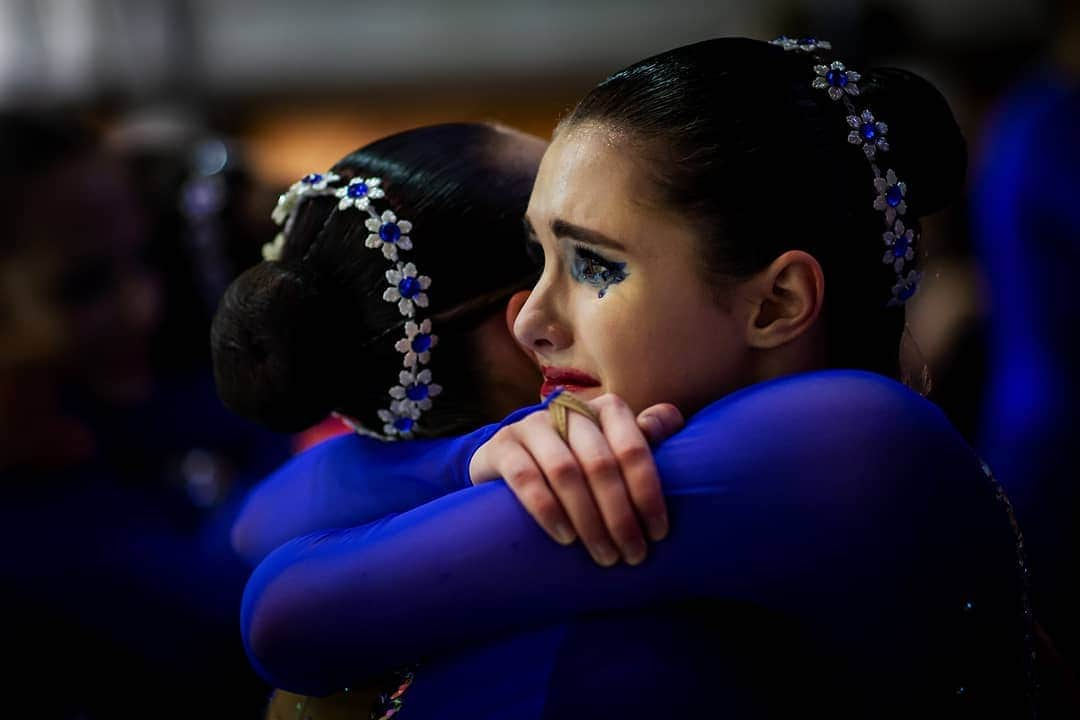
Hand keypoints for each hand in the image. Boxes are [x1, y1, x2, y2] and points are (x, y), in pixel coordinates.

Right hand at [469, 393, 682, 565]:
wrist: (513, 460)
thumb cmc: (580, 459)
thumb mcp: (615, 446)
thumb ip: (645, 435)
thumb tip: (667, 424)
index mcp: (606, 408)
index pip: (633, 447)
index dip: (648, 492)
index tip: (658, 534)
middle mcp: (568, 409)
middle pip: (600, 464)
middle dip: (620, 516)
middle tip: (632, 555)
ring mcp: (532, 426)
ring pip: (565, 472)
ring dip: (588, 520)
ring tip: (604, 556)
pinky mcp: (502, 446)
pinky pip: (525, 477)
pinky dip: (547, 510)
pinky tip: (565, 537)